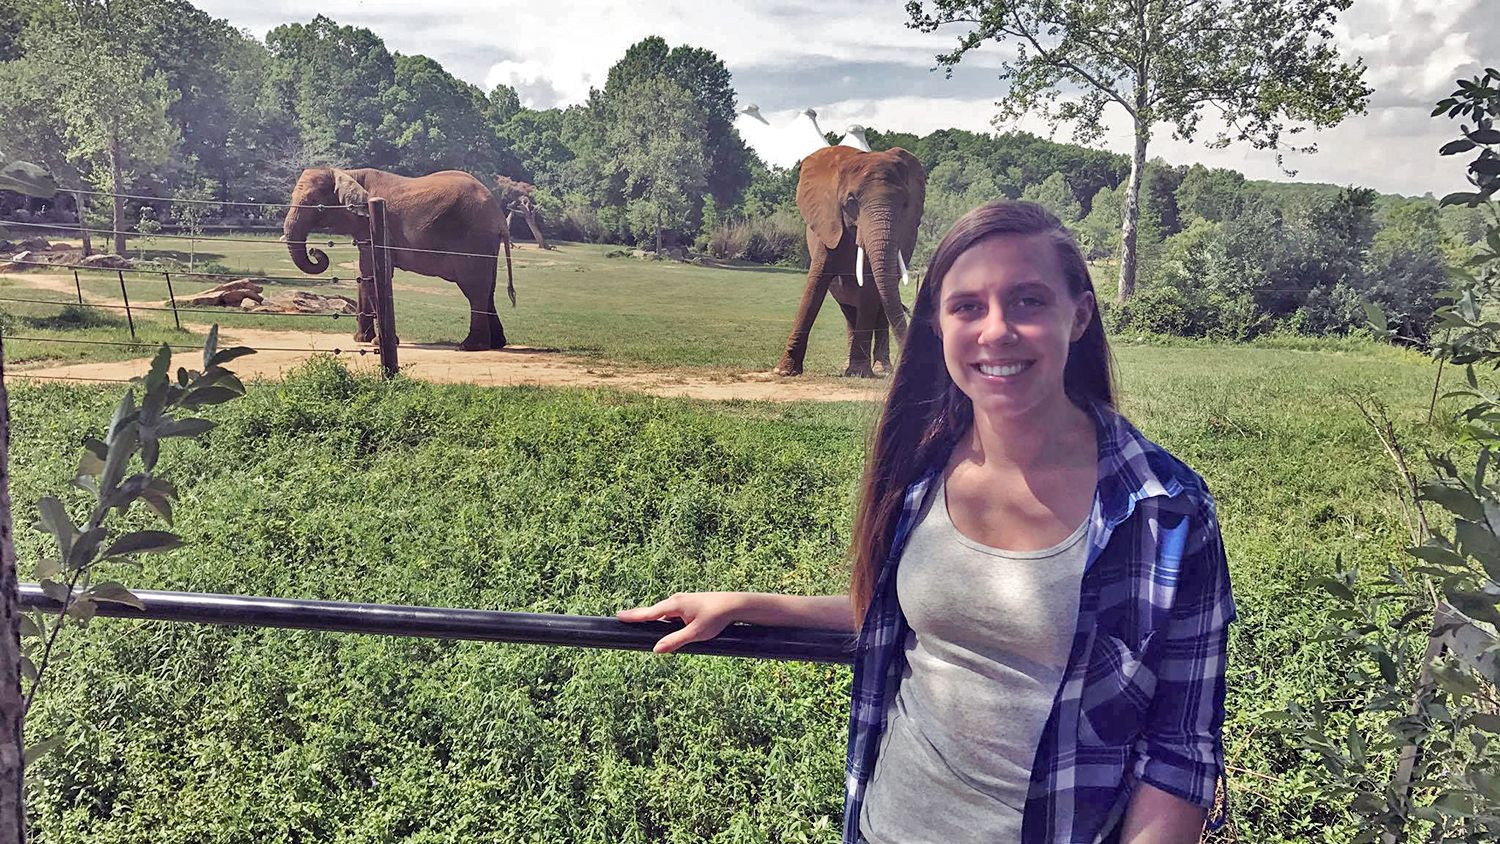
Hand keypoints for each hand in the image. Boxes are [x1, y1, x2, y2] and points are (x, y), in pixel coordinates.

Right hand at [616, 592, 746, 653]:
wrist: (734, 605)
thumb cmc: (716, 618)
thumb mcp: (695, 633)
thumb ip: (675, 641)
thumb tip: (656, 649)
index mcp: (674, 605)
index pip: (649, 613)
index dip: (634, 616)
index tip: (619, 616)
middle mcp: (676, 600)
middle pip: (654, 611)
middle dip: (640, 616)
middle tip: (622, 618)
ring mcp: (683, 601)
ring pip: (664, 613)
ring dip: (653, 618)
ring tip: (638, 622)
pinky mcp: (689, 604)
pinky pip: (671, 613)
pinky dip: (664, 619)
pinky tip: (663, 626)